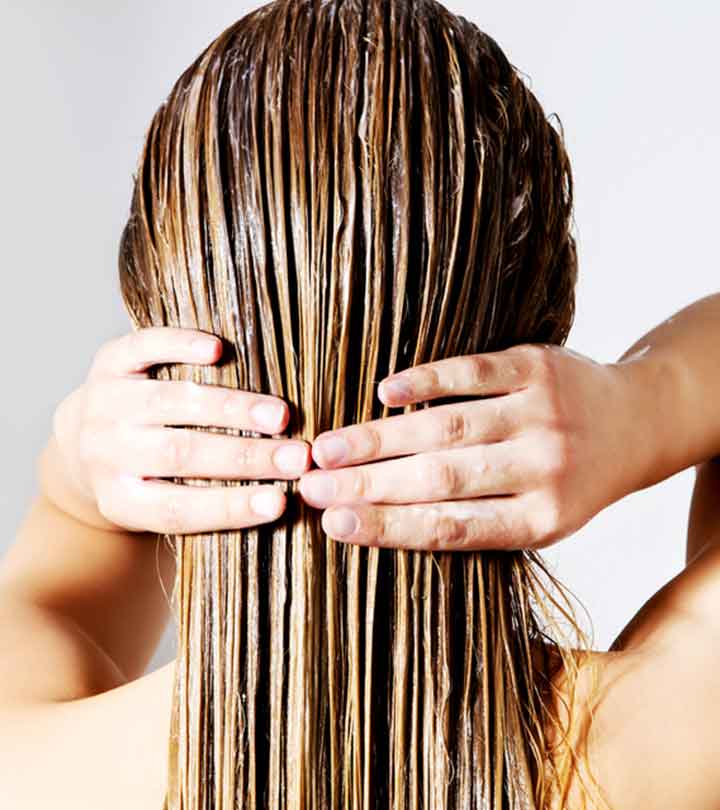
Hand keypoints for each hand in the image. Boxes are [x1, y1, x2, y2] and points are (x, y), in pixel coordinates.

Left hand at [48, 327, 310, 533]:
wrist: (82, 441)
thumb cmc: (144, 478)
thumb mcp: (159, 505)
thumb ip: (207, 503)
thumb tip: (280, 500)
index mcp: (120, 499)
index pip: (178, 509)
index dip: (231, 508)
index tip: (281, 503)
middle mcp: (106, 452)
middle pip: (181, 454)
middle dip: (246, 457)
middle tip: (297, 458)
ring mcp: (106, 404)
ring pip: (172, 402)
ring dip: (232, 409)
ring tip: (280, 416)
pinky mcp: (109, 361)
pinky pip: (143, 348)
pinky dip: (180, 346)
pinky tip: (219, 349)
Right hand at [299, 344, 649, 550]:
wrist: (635, 421)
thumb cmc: (571, 480)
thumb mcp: (539, 517)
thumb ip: (475, 522)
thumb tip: (380, 522)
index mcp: (540, 520)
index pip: (451, 529)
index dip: (388, 528)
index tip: (333, 526)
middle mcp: (543, 469)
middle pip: (440, 479)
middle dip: (367, 485)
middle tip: (308, 486)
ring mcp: (540, 414)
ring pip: (448, 428)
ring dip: (380, 438)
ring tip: (327, 448)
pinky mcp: (537, 367)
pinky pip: (473, 372)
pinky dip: (425, 381)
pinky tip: (383, 392)